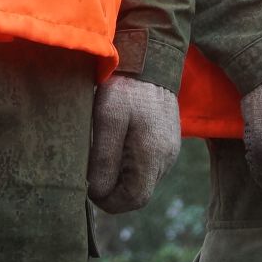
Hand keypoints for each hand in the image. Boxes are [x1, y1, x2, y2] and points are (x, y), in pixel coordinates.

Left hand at [87, 75, 181, 212]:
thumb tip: (98, 191)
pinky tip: (119, 143)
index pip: (134, 200)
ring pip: (143, 180)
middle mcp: (167, 158)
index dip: (109, 201)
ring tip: (105, 152)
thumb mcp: (107, 120)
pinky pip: (149, 166)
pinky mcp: (168, 141)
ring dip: (122, 177)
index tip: (90, 187)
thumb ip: (103, 159)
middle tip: (93, 171)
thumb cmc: (126, 89)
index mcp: (153, 155)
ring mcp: (170, 150)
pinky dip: (131, 164)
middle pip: (139, 193)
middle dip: (114, 190)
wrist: (151, 60)